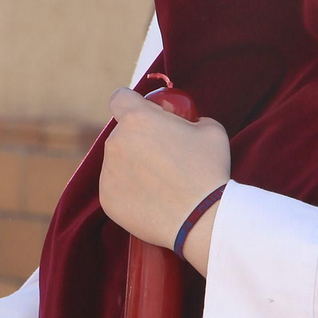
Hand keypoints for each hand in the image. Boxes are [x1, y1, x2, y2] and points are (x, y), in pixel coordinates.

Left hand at [99, 88, 230, 265]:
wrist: (202, 219)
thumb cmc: (209, 171)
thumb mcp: (210, 129)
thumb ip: (190, 118)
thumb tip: (185, 122)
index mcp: (137, 119)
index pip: (120, 98)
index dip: (132, 104)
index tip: (145, 115)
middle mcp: (116, 142)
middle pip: (122, 133)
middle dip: (138, 140)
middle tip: (164, 157)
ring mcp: (108, 172)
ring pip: (118, 162)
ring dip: (134, 166)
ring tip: (162, 183)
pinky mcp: (107, 198)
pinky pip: (116, 188)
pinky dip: (130, 191)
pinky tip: (153, 199)